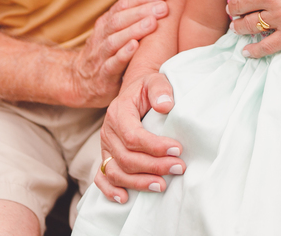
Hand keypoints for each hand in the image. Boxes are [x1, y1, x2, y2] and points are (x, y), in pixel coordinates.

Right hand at [69, 0, 168, 107]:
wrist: (80, 83)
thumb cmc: (105, 52)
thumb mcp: (115, 28)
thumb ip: (131, 8)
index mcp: (106, 23)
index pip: (123, 5)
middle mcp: (102, 36)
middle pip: (119, 20)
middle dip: (142, 11)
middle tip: (163, 7)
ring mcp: (100, 56)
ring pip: (114, 40)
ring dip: (134, 30)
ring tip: (152, 23)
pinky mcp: (102, 76)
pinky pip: (111, 64)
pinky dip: (122, 55)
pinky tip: (135, 47)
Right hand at [92, 72, 182, 202]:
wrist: (135, 93)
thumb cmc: (147, 89)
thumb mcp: (155, 80)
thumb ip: (160, 89)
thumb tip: (166, 105)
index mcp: (118, 112)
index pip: (133, 135)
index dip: (155, 146)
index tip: (178, 150)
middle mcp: (108, 131)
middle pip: (126, 157)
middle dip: (154, 166)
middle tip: (179, 168)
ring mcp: (105, 147)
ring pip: (115, 171)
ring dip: (139, 182)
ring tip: (162, 186)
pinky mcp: (105, 157)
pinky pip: (101, 178)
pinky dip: (110, 190)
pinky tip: (125, 198)